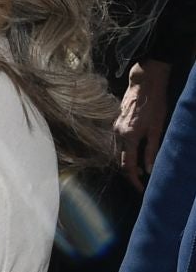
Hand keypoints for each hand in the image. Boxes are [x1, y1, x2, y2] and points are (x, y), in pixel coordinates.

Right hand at [115, 60, 170, 192]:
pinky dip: (125, 151)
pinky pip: (118, 142)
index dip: (134, 180)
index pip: (128, 165)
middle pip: (120, 160)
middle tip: (142, 180)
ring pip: (118, 151)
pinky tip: (135, 151)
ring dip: (127, 161)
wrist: (144, 82)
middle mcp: (117, 133)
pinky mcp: (116, 122)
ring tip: (140, 168)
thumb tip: (149, 169)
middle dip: (130, 172)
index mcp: (128, 137)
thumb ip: (151, 150)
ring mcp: (115, 127)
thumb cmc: (154, 103)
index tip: (141, 188)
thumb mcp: (157, 128)